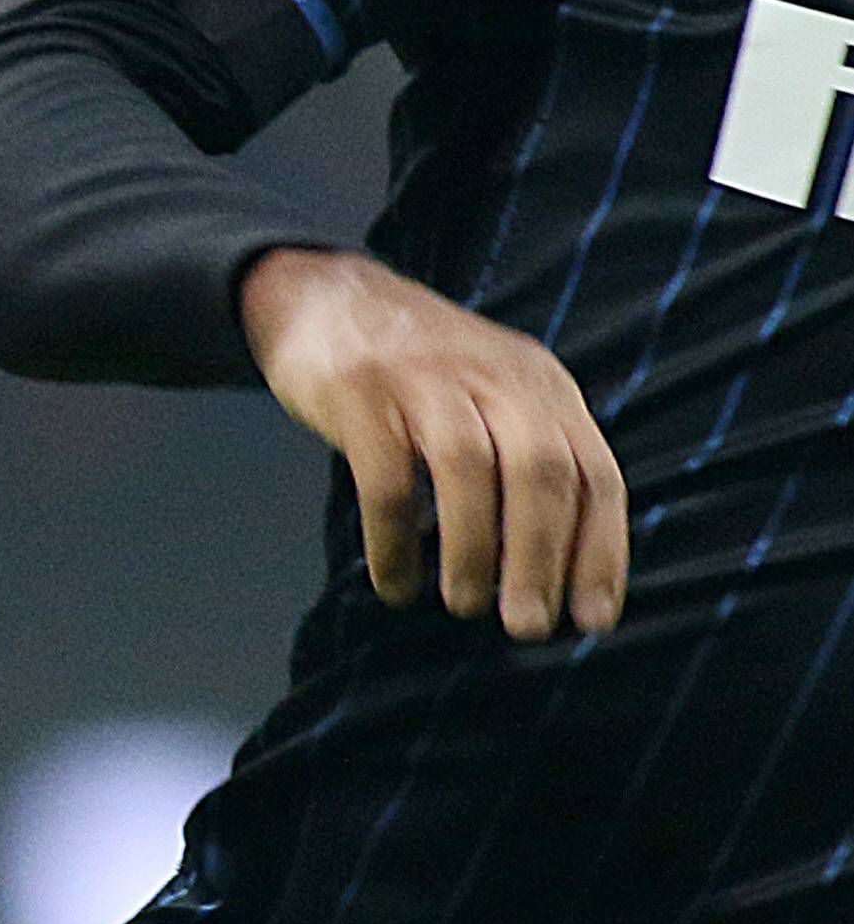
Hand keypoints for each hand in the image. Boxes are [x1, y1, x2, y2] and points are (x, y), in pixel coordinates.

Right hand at [240, 246, 626, 640]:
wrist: (324, 297)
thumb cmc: (420, 372)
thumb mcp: (495, 393)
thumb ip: (529, 456)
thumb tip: (556, 571)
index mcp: (541, 385)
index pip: (593, 473)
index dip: (599, 551)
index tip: (592, 619)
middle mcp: (494, 376)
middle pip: (539, 472)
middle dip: (540, 559)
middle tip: (528, 626)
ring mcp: (425, 380)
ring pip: (468, 472)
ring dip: (473, 552)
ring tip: (465, 605)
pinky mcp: (360, 393)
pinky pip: (384, 479)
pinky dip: (393, 542)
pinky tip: (395, 583)